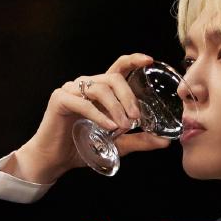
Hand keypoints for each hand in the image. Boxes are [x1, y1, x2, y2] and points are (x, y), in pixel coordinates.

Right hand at [9, 53, 171, 182]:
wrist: (56, 160)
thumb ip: (139, 140)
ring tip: (123, 125)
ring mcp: (71, 90)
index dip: (133, 60)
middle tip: (136, 117)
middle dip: (128, 96)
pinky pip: (84, 103)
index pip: (118, 68)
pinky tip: (109, 127)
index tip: (149, 61)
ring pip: (100, 88)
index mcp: (100, 91)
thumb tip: (164, 141)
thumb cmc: (83, 147)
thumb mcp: (118, 144)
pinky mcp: (60, 99)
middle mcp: (86, 85)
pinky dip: (99, 115)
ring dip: (116, 107)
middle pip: (113, 78)